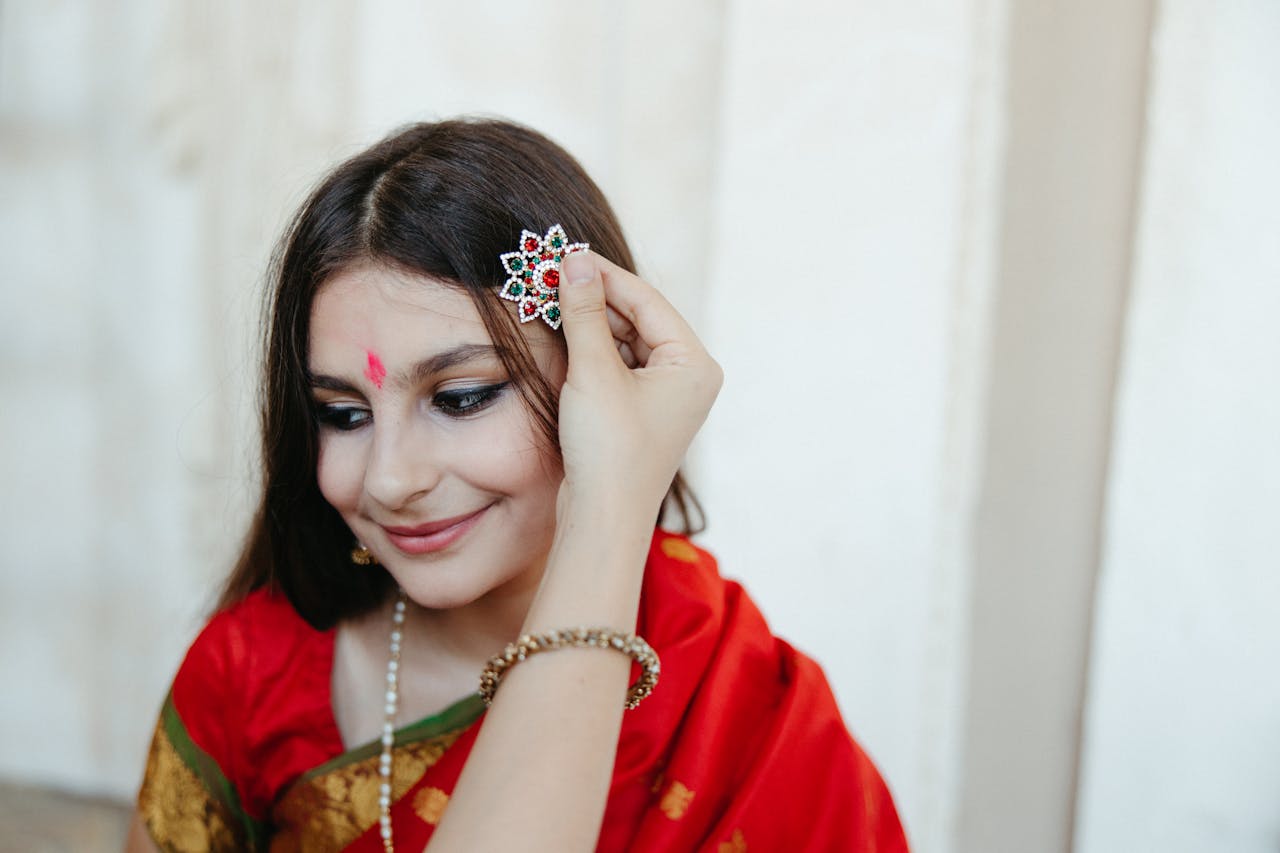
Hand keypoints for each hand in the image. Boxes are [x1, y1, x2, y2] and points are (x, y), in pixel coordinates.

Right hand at [555, 251, 721, 515]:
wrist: (602, 519)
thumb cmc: (609, 450)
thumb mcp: (593, 371)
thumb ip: (584, 311)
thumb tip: (575, 260)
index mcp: (695, 363)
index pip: (647, 301)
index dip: (604, 275)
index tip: (566, 252)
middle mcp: (688, 377)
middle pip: (637, 318)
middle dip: (594, 298)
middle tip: (551, 273)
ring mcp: (666, 396)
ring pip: (624, 341)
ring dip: (588, 323)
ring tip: (549, 298)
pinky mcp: (641, 412)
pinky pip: (617, 366)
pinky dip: (590, 350)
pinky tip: (561, 334)